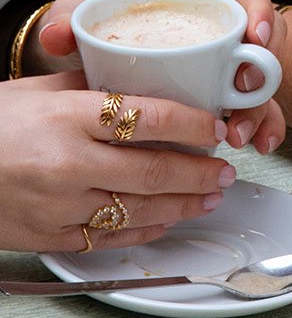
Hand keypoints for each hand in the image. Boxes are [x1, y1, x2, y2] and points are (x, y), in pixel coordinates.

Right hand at [0, 73, 238, 251]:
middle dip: (201, 172)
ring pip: (141, 210)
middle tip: (227, 170)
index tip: (216, 126)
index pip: (148, 117)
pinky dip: (149, 230)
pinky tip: (170, 220)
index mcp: (67, 116)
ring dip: (186, 204)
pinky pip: (112, 239)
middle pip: (154, 170)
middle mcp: (67, 163)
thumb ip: (93, 86)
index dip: (193, 124)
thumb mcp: (39, 90)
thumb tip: (146, 79)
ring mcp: (60, 206)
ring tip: (212, 195)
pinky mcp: (51, 238)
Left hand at [26, 0, 287, 152]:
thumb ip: (76, 18)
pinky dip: (263, 127)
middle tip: (242, 93)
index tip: (254, 33)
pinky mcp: (235, 94)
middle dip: (262, 74)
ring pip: (266, 85)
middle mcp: (232, 31)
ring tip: (241, 135)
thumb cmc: (124, 22)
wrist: (129, 43)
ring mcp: (237, 64)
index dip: (259, 10)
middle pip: (264, 46)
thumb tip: (56, 36)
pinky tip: (258, 146)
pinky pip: (261, 108)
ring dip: (261, 111)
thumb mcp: (99, 15)